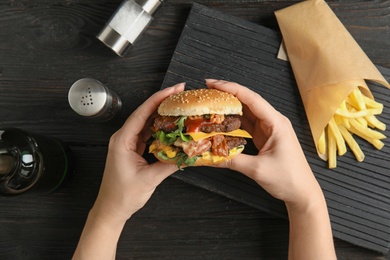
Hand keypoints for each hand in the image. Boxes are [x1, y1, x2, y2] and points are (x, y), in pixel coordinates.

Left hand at [93, 82, 185, 222]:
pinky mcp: (130, 149)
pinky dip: (158, 128)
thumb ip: (169, 164)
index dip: (159, 99)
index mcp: (122, 141)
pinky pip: (145, 133)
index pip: (142, 113)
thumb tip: (186, 153)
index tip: (174, 90)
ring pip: (145, 122)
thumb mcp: (149, 179)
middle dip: (162, 102)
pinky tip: (169, 125)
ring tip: (178, 106)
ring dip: (161, 114)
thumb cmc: (123, 195)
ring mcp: (126, 143)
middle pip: (144, 114)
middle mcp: (122, 138)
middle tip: (180, 94)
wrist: (111, 209)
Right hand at [205, 79, 321, 207]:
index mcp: (276, 123)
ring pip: (246, 113)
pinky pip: (247, 125)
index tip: (213, 84)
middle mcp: (273, 122)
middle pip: (248, 102)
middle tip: (208, 92)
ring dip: (229, 108)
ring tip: (211, 105)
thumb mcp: (257, 169)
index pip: (251, 99)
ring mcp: (269, 129)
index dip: (231, 89)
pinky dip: (233, 122)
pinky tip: (221, 122)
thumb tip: (210, 155)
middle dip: (227, 95)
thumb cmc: (288, 179)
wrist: (302, 193)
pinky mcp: (265, 137)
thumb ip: (232, 160)